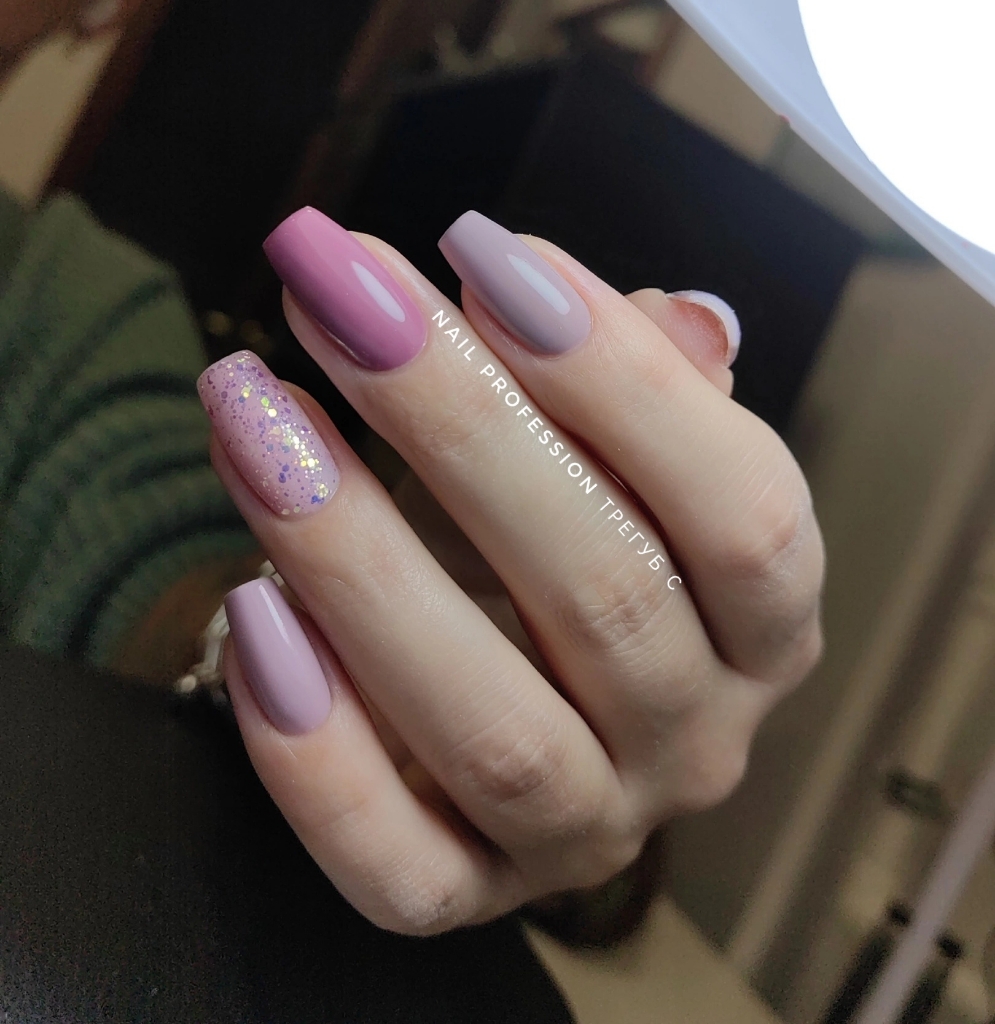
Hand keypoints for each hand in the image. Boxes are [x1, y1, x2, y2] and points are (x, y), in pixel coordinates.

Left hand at [201, 208, 823, 934]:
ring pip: (494, 731)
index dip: (624, 381)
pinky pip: (395, 861)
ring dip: (362, 559)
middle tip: (342, 295)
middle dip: (464, 425)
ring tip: (254, 414)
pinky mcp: (466, 894)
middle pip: (608, 598)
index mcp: (767, 631)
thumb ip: (651, 397)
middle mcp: (697, 743)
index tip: (486, 254)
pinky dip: (314, 750)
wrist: (510, 693)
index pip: (745, 514)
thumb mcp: (628, 464)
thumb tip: (675, 319)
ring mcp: (584, 835)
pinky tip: (250, 609)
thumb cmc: (567, 547)